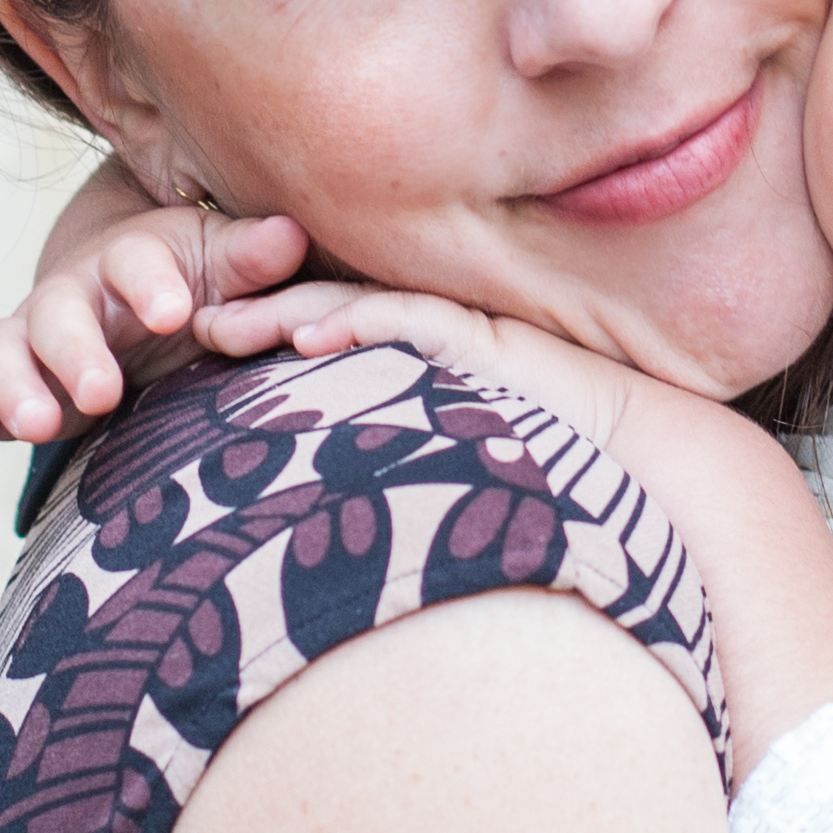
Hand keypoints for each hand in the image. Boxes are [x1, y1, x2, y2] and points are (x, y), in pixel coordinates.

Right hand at [0, 188, 311, 477]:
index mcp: (130, 262)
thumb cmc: (188, 280)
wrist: (127, 290)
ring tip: (39, 429)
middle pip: (58, 313)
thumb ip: (252, 259)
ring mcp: (28, 343)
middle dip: (75, 351)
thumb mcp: (223, 263)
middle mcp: (70, 297)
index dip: (151, 285)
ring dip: (13, 391)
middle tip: (101, 391)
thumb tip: (291, 238)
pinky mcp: (2, 391)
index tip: (176, 313)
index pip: (134, 262)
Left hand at [196, 272, 649, 472]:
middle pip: (325, 312)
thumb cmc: (551, 475)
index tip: (202, 352)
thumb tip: (329, 522)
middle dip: (256, 315)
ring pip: (356, 310)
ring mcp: (457, 332)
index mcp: (413, 363)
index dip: (265, 335)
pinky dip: (357, 325)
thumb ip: (393, 471)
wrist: (642, 460)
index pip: (327, 335)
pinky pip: (411, 324)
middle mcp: (429, 337)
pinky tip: (309, 338)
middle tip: (191, 325)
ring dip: (285, 315)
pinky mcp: (484, 341)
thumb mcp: (448, 470)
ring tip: (223, 327)